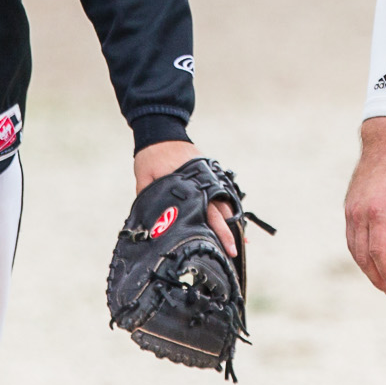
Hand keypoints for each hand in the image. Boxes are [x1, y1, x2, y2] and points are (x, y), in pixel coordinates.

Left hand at [133, 139, 236, 258]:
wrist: (162, 132)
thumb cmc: (151, 157)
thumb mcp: (145, 180)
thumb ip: (149, 200)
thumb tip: (149, 225)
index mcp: (189, 186)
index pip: (208, 214)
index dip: (218, 232)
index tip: (225, 248)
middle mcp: (204, 183)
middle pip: (221, 212)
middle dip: (228, 233)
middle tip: (234, 252)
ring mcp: (208, 177)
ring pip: (225, 204)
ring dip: (232, 222)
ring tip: (240, 241)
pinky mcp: (208, 174)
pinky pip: (222, 194)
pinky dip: (228, 208)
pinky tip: (233, 221)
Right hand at [345, 117, 385, 297]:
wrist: (383, 144)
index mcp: (378, 211)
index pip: (379, 252)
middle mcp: (359, 213)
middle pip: (363, 255)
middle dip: (376, 276)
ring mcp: (351, 210)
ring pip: (354, 248)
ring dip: (366, 268)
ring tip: (381, 282)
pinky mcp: (349, 208)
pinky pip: (351, 237)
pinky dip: (360, 253)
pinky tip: (371, 261)